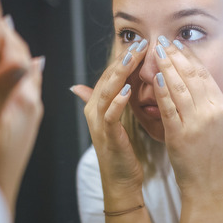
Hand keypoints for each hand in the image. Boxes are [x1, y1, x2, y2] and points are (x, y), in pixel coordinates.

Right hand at [0, 16, 43, 212]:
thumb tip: (25, 57)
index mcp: (21, 100)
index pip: (14, 52)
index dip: (1, 29)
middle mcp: (30, 104)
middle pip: (21, 58)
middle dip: (7, 36)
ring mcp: (26, 114)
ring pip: (20, 71)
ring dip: (9, 51)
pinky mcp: (20, 124)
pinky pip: (17, 86)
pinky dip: (7, 69)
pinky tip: (0, 66)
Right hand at [71, 40, 149, 196]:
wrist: (121, 181)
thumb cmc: (122, 150)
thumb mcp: (115, 121)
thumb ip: (108, 100)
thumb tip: (82, 85)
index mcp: (97, 104)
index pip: (109, 74)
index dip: (123, 57)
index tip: (140, 42)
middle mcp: (93, 110)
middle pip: (107, 78)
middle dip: (123, 59)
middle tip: (139, 43)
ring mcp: (98, 123)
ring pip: (106, 92)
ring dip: (119, 74)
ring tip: (132, 58)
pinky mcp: (107, 136)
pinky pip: (110, 115)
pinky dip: (118, 101)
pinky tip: (128, 90)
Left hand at [152, 39, 222, 196]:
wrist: (208, 185)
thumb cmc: (220, 159)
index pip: (205, 77)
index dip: (191, 58)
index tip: (180, 45)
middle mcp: (210, 114)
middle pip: (191, 78)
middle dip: (176, 56)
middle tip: (163, 41)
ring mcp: (194, 124)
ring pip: (179, 89)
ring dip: (166, 67)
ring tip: (157, 52)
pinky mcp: (178, 135)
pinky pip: (168, 108)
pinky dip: (162, 91)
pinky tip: (155, 77)